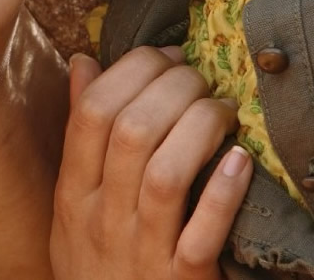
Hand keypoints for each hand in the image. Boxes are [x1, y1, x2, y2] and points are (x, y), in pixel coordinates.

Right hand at [51, 46, 252, 279]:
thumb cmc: (101, 265)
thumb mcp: (75, 205)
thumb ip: (80, 135)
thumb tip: (83, 62)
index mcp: (74, 195)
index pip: (91, 112)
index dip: (131, 69)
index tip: (165, 55)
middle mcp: (102, 221)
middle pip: (131, 132)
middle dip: (173, 87)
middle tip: (201, 77)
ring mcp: (143, 255)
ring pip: (165, 174)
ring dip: (199, 128)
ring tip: (223, 111)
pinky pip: (203, 234)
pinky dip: (223, 193)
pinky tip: (240, 161)